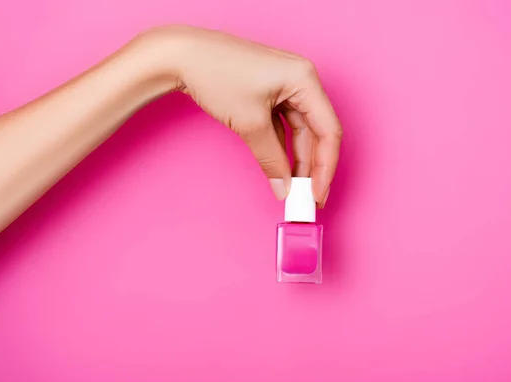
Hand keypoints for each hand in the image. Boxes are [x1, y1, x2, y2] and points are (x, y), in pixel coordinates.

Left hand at [141, 26, 341, 206]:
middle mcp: (301, 80)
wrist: (181, 56)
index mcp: (305, 79)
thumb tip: (283, 188)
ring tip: (294, 189)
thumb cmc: (217, 74)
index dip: (325, 167)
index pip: (328, 130)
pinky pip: (285, 125)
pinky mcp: (271, 92)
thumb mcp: (249, 123)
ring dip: (298, 160)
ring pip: (301, 131)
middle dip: (313, 167)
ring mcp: (286, 86)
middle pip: (317, 131)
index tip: (317, 194)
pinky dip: (283, 147)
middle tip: (309, 197)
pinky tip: (282, 170)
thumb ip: (271, 158)